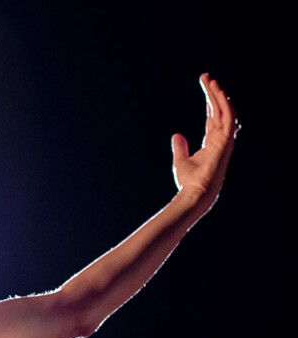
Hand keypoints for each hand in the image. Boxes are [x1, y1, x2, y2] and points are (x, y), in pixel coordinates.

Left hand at [171, 73, 238, 206]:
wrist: (193, 194)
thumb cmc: (189, 181)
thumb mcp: (181, 160)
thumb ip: (180, 147)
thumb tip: (177, 135)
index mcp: (212, 141)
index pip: (213, 116)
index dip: (210, 100)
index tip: (205, 85)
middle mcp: (221, 138)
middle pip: (219, 110)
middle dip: (213, 93)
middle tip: (206, 77)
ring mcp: (225, 140)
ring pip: (225, 112)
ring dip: (219, 96)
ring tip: (211, 82)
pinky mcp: (225, 143)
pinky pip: (228, 120)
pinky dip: (225, 106)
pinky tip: (219, 94)